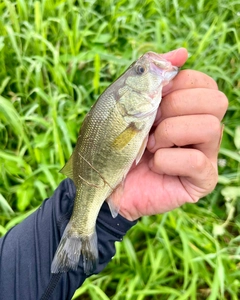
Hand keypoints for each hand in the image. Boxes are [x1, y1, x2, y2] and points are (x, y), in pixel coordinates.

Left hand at [118, 48, 227, 220]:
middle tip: (150, 123)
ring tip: (150, 146)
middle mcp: (202, 128)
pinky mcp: (202, 180)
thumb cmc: (116, 139)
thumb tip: (183, 52)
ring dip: (170, 133)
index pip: (204, 82)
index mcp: (188, 108)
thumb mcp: (126, 100)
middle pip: (216, 101)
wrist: (105, 179)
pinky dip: (167, 160)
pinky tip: (154, 166)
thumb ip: (152, 74)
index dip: (177, 86)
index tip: (152, 99)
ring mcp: (205, 154)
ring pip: (212, 127)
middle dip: (175, 108)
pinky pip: (197, 161)